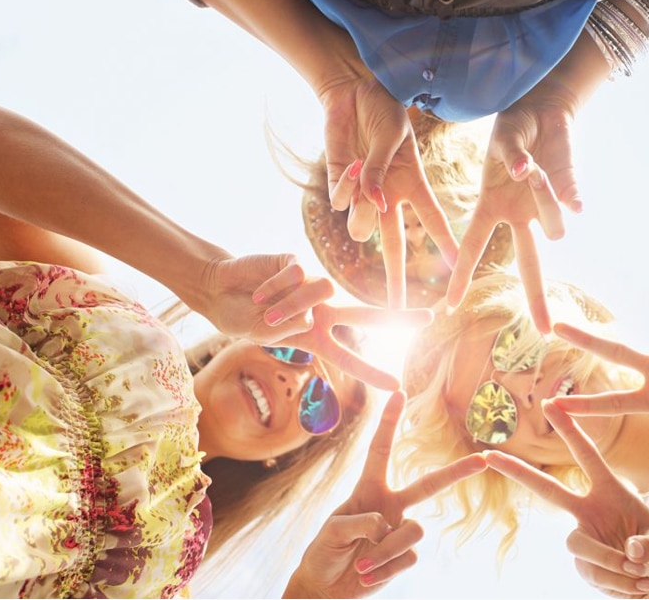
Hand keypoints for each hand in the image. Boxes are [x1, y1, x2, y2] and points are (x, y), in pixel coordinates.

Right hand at [199, 254, 431, 390]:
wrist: (219, 291)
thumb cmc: (243, 318)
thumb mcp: (266, 334)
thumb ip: (292, 326)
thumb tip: (312, 309)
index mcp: (316, 335)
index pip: (349, 356)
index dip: (371, 372)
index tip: (397, 387)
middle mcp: (321, 310)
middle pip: (366, 314)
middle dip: (398, 318)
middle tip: (429, 319)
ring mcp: (311, 285)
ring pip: (321, 291)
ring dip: (289, 304)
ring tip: (263, 307)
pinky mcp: (298, 261)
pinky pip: (297, 275)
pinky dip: (274, 287)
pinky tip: (260, 290)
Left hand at [283, 391, 486, 597]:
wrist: (325, 587)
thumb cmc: (324, 552)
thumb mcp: (333, 531)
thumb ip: (360, 521)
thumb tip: (387, 525)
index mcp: (368, 489)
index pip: (380, 450)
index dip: (389, 422)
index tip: (399, 392)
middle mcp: (390, 505)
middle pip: (428, 485)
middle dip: (456, 472)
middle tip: (481, 460)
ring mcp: (400, 531)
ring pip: (413, 531)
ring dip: (384, 551)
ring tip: (361, 564)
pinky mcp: (405, 556)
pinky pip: (408, 557)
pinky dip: (385, 569)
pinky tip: (367, 574)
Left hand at [319, 75, 458, 307]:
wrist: (349, 90)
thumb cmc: (382, 108)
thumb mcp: (391, 140)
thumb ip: (382, 175)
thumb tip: (375, 208)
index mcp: (413, 184)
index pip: (432, 221)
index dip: (446, 246)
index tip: (457, 270)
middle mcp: (389, 197)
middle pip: (394, 247)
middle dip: (396, 281)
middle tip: (399, 313)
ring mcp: (362, 195)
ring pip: (361, 227)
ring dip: (364, 209)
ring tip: (365, 169)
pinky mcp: (340, 188)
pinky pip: (341, 203)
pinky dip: (345, 186)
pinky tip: (350, 164)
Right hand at [446, 87, 580, 331]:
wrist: (545, 109)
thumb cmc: (513, 126)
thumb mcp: (505, 141)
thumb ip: (514, 159)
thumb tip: (529, 175)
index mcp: (491, 208)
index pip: (473, 246)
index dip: (460, 275)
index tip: (450, 306)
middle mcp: (518, 216)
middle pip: (528, 264)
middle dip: (537, 297)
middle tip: (545, 330)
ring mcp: (545, 209)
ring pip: (553, 226)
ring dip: (543, 198)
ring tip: (534, 165)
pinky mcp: (569, 195)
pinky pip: (573, 206)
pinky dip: (573, 200)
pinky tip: (575, 199)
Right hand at [485, 402, 648, 596]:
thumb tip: (629, 552)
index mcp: (610, 491)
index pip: (587, 456)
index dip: (569, 429)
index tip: (549, 403)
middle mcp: (588, 510)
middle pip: (547, 489)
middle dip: (518, 471)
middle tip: (491, 455)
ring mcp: (581, 536)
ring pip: (578, 545)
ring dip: (610, 562)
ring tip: (641, 574)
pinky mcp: (581, 564)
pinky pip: (592, 574)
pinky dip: (618, 584)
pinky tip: (638, 587)